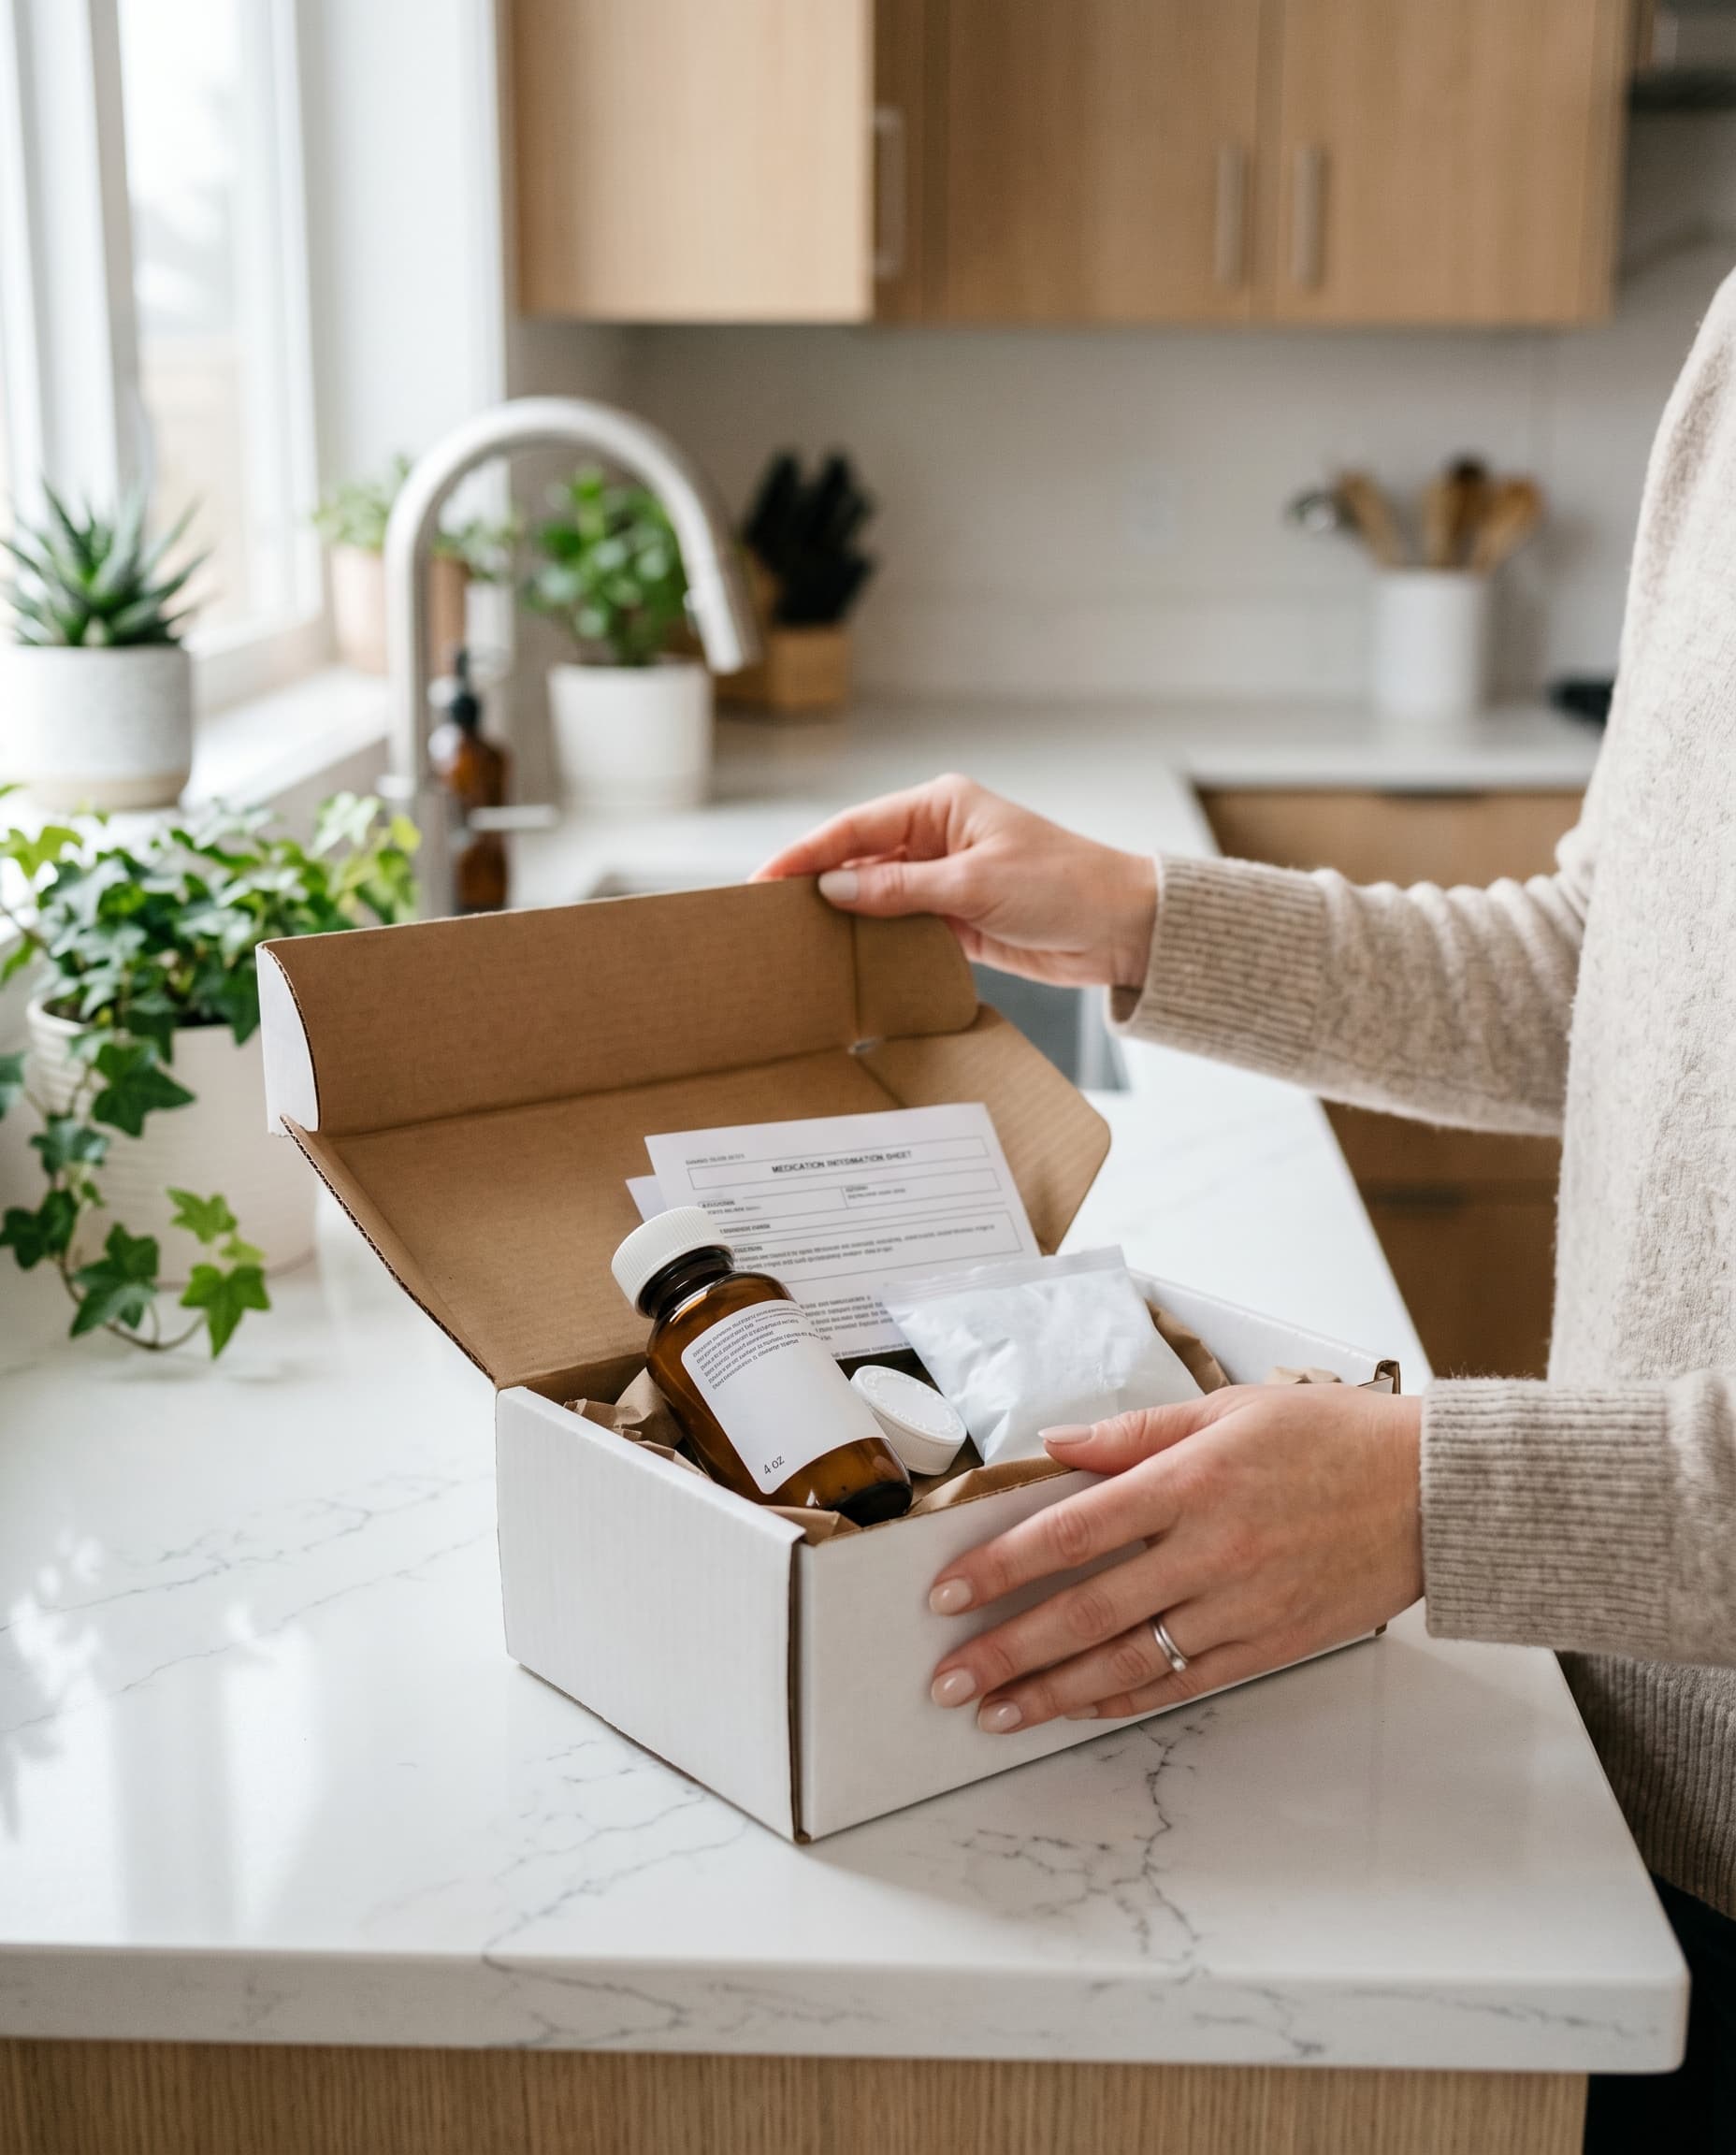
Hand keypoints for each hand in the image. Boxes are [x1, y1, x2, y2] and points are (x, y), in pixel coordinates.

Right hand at [752, 774, 1156, 991]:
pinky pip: (901, 927)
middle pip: (857, 861)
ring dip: (843, 918)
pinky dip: (874, 941)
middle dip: (815, 885)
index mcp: (940, 806)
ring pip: (875, 897)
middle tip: (767, 916)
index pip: (855, 828)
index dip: (806, 854)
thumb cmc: (1063, 886)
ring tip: (795, 941)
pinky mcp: (955, 919)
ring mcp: (944, 880)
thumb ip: (900, 890)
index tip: (765, 880)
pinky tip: (844, 958)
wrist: (1120, 928)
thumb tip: (833, 890)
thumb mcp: (975, 884)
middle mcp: (936, 838)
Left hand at [925, 1385, 1423, 1732]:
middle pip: (1086, 1611)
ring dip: (1052, 1692)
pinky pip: (1184, 1682)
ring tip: (996, 1712)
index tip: (948, 1592)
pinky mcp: (1272, 1644)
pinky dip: (1124, 1700)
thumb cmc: (1335, 1437)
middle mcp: (1211, 1550)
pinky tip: (1078, 1708)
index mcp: (1192, 1481)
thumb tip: (1055, 1444)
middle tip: (948, 1679)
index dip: (1001, 1566)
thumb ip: (1135, 1431)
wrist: (1436, 1492)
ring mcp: (1242, 1606)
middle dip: (1007, 1650)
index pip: (1072, 1531)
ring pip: (1127, 1662)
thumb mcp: (1230, 1407)